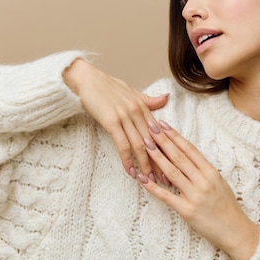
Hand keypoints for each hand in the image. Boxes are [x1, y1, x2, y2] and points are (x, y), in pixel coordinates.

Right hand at [62, 58, 169, 182]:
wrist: (86, 79)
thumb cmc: (107, 86)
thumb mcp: (131, 92)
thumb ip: (148, 100)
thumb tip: (166, 98)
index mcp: (144, 106)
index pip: (159, 133)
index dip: (166, 150)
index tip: (172, 165)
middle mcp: (137, 112)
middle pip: (152, 142)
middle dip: (160, 162)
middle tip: (166, 179)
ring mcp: (125, 117)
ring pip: (140, 145)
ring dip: (145, 165)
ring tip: (150, 180)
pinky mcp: (111, 122)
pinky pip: (122, 144)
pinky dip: (127, 160)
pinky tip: (130, 171)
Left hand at [140, 119, 259, 259]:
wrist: (236, 231)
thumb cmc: (227, 207)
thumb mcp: (219, 183)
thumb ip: (203, 171)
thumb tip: (186, 157)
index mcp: (211, 172)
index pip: (190, 149)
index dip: (175, 136)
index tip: (164, 125)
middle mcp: (203, 181)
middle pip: (179, 157)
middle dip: (163, 141)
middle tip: (149, 127)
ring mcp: (195, 196)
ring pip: (172, 172)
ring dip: (157, 157)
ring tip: (145, 145)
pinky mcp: (188, 211)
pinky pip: (167, 197)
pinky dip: (154, 187)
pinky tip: (143, 179)